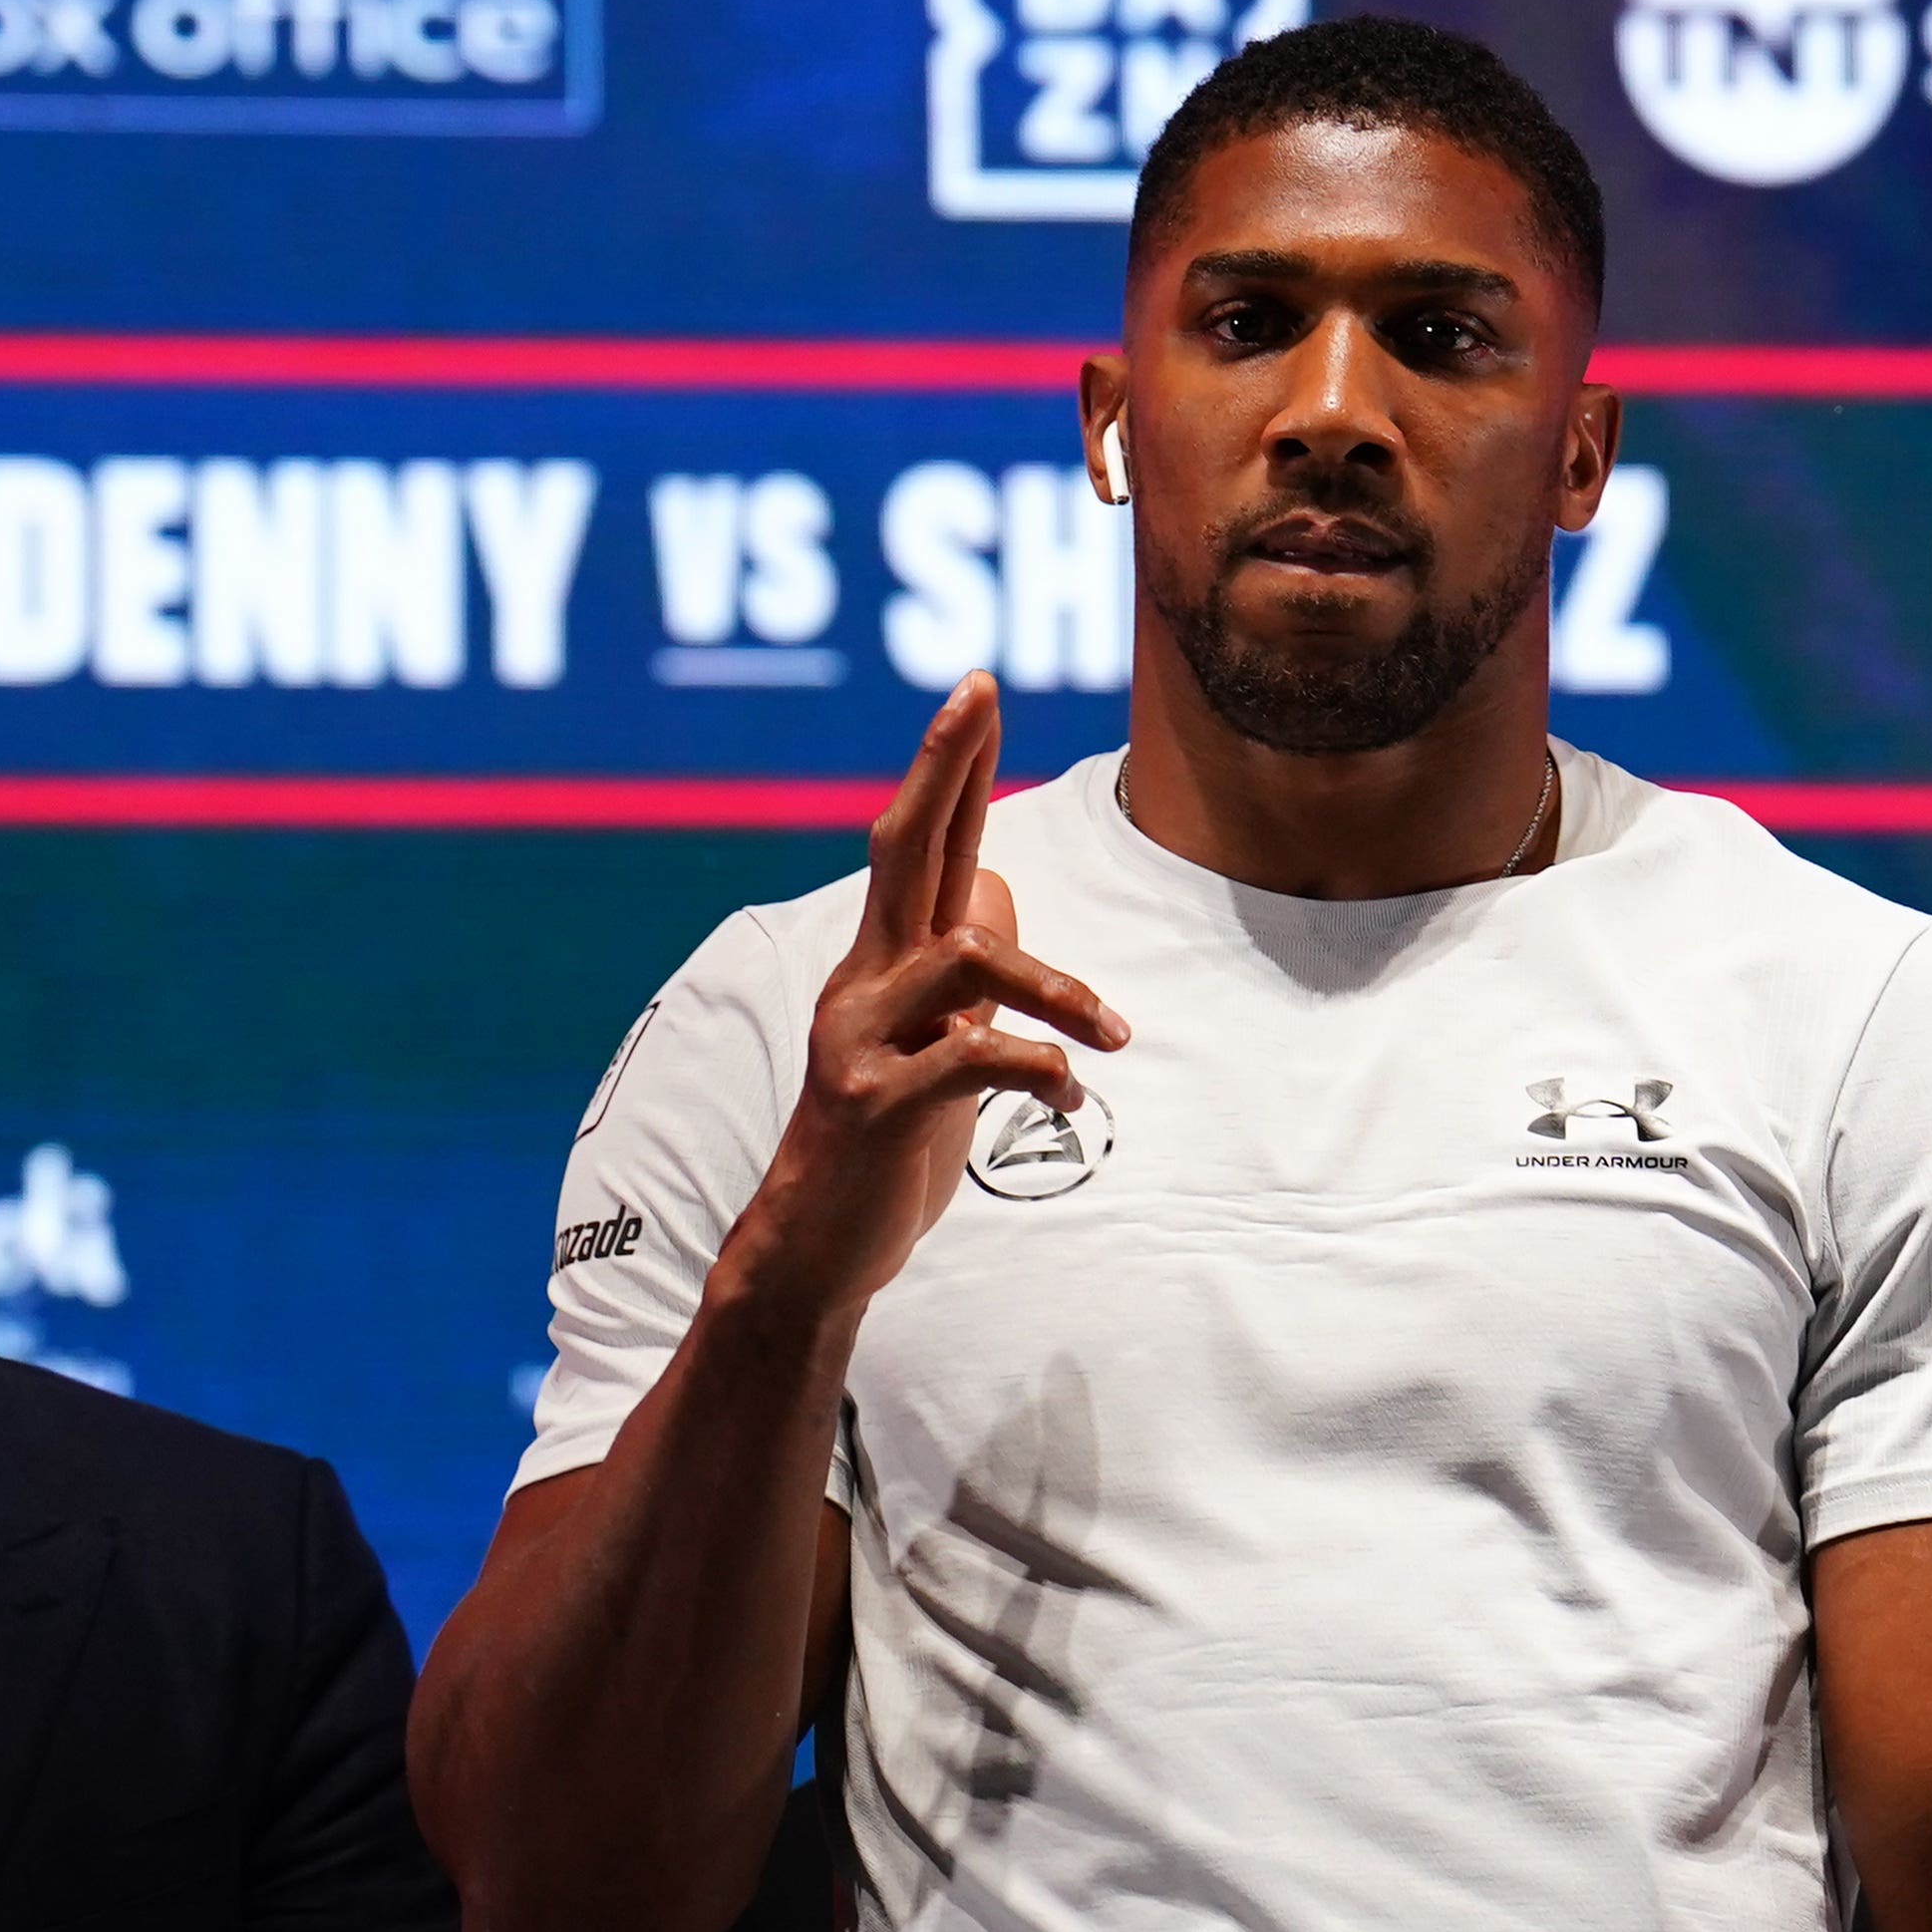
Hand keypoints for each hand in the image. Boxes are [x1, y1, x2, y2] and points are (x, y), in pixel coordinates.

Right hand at [736, 675, 1127, 1323]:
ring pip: (966, 956)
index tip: (980, 687)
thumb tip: (997, 887)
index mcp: (884, 960)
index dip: (950, 766)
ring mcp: (863, 1037)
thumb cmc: (892, 1138)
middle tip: (980, 692)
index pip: (920, 842)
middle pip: (901, 847)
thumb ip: (965, 967)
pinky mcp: (876, 1103)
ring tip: (1113, 1036)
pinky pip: (974, 1059)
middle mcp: (865, 979)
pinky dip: (1040, 1069)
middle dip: (944, 767)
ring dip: (1058, 987)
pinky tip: (1070, 1098)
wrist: (818, 1244)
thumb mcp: (938, 1040)